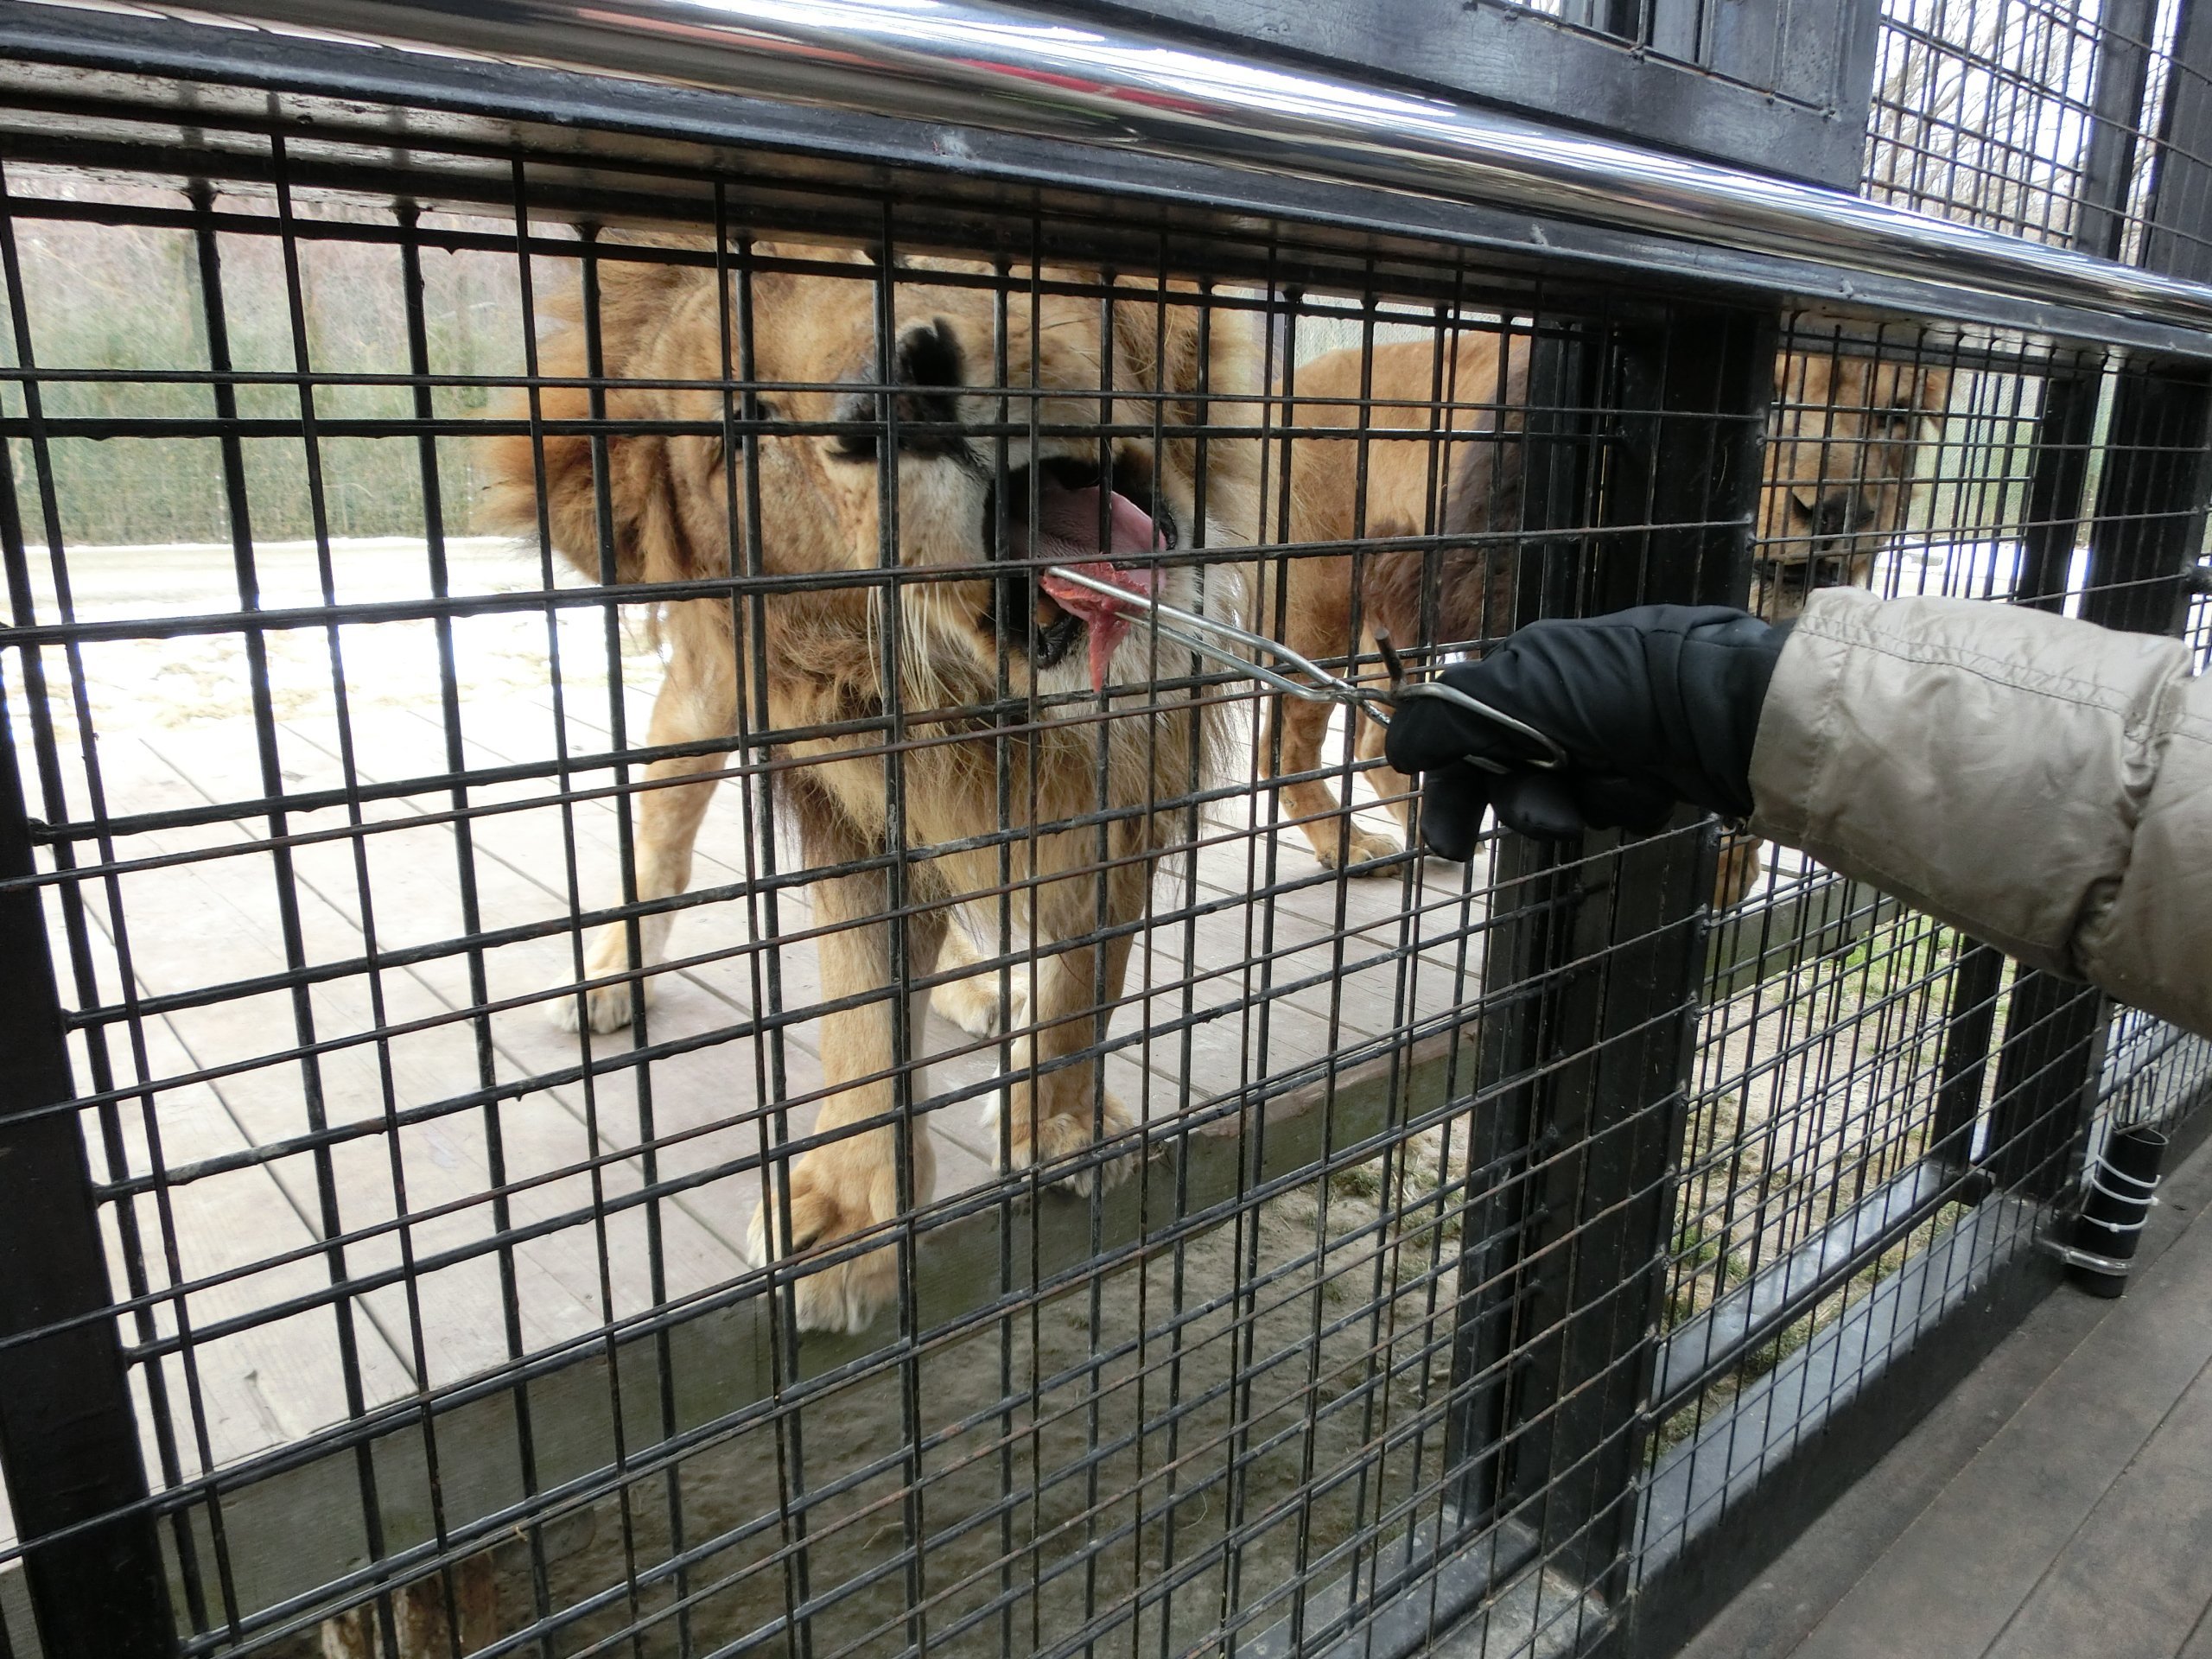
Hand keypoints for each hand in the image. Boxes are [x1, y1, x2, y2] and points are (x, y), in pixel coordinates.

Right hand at [1382, 605, 1787, 855]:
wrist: (1725, 709)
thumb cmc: (1618, 692)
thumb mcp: (1520, 695)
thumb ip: (1450, 721)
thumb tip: (1396, 746)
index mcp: (1526, 672)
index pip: (1463, 740)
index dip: (1452, 794)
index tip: (1449, 845)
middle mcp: (1563, 700)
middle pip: (1515, 779)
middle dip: (1532, 805)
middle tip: (1554, 824)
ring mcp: (1609, 733)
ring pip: (1566, 798)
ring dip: (1587, 802)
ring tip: (1624, 784)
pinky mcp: (1651, 763)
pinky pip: (1615, 804)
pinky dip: (1628, 802)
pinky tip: (1654, 785)